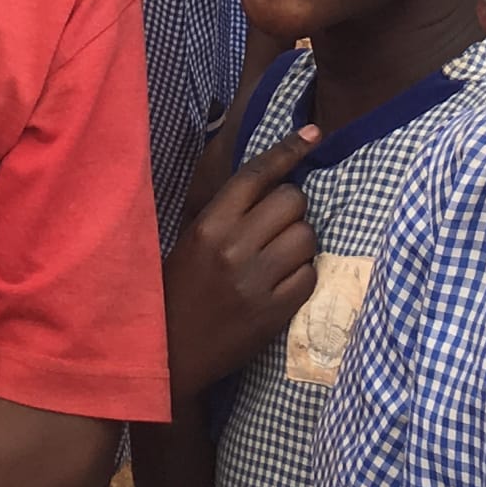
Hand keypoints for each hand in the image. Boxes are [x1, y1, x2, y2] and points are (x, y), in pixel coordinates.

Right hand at [165, 126, 320, 396]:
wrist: (171, 352)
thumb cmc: (179, 289)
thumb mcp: (192, 240)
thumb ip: (228, 212)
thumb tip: (271, 182)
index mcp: (209, 224)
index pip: (257, 175)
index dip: (289, 150)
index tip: (314, 133)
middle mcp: (234, 247)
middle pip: (293, 201)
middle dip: (293, 209)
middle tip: (278, 227)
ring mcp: (256, 281)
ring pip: (307, 237)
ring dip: (301, 242)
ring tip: (280, 257)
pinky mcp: (273, 312)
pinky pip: (309, 276)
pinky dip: (303, 276)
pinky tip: (283, 284)